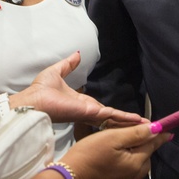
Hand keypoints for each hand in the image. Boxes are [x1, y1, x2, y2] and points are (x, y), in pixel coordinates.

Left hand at [10, 51, 142, 125]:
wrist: (33, 100)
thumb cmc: (41, 90)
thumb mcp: (57, 72)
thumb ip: (69, 65)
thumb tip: (77, 54)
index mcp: (82, 102)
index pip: (103, 109)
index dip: (115, 112)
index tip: (127, 115)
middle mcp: (88, 110)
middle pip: (112, 117)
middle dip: (127, 120)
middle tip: (143, 123)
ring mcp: (89, 113)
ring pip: (114, 118)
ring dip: (129, 121)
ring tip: (145, 124)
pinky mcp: (89, 113)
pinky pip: (109, 116)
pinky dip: (123, 118)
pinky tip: (135, 120)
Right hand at [56, 122, 168, 178]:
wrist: (70, 175)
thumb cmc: (90, 154)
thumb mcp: (113, 138)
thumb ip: (137, 133)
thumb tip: (158, 128)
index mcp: (137, 162)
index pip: (155, 141)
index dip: (163, 130)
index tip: (174, 121)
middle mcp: (137, 172)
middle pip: (148, 149)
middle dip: (144, 137)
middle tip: (128, 128)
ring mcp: (129, 177)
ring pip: (140, 156)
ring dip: (135, 145)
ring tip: (118, 136)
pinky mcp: (120, 177)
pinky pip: (131, 163)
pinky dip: (128, 153)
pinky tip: (115, 148)